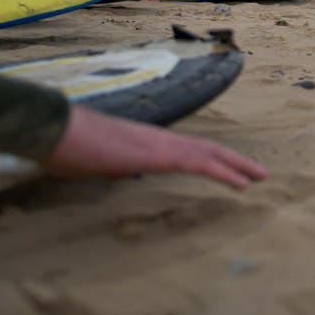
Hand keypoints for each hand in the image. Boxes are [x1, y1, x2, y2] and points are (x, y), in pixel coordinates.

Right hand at [42, 106, 266, 188]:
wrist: (54, 131)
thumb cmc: (66, 148)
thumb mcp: (94, 164)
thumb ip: (113, 166)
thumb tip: (120, 170)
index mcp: (144, 142)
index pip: (186, 150)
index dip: (211, 158)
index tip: (230, 168)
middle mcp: (158, 138)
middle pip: (206, 147)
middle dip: (234, 160)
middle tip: (259, 172)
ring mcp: (160, 143)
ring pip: (209, 152)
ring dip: (237, 165)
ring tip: (260, 176)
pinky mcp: (158, 154)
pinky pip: (199, 163)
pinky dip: (224, 172)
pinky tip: (242, 183)